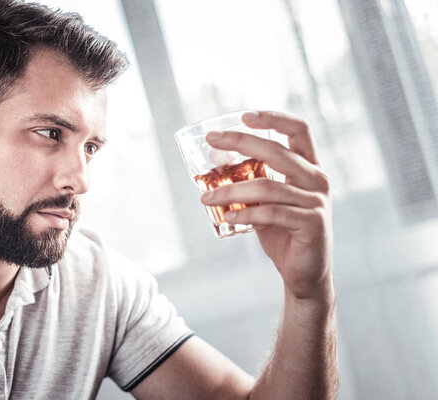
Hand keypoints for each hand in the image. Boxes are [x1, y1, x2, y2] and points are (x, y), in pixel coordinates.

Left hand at [201, 111, 332, 301]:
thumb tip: (214, 155)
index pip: (299, 130)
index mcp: (309, 167)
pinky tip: (229, 218)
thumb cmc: (282, 231)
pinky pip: (273, 214)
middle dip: (241, 142)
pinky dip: (247, 214)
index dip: (274, 118)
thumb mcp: (264, 200)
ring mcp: (317, 202)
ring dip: (231, 191)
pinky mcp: (312, 225)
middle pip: (277, 152)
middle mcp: (317, 179)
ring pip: (267, 187)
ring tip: (205, 198)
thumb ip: (249, 179)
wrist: (304, 272)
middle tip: (212, 140)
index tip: (244, 115)